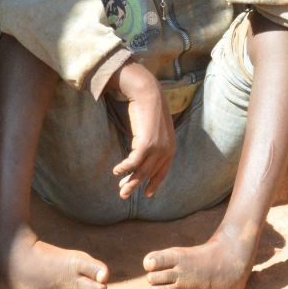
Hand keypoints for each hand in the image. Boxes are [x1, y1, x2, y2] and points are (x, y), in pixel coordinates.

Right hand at [110, 62, 175, 198]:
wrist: (149, 94)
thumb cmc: (149, 110)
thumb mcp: (155, 130)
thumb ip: (152, 144)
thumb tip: (142, 154)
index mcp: (171, 149)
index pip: (163, 172)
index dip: (154, 184)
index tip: (147, 194)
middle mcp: (167, 151)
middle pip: (149, 174)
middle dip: (136, 185)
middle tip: (124, 194)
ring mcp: (157, 148)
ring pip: (141, 171)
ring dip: (129, 182)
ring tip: (120, 189)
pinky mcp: (146, 144)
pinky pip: (133, 162)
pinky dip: (124, 168)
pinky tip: (116, 171)